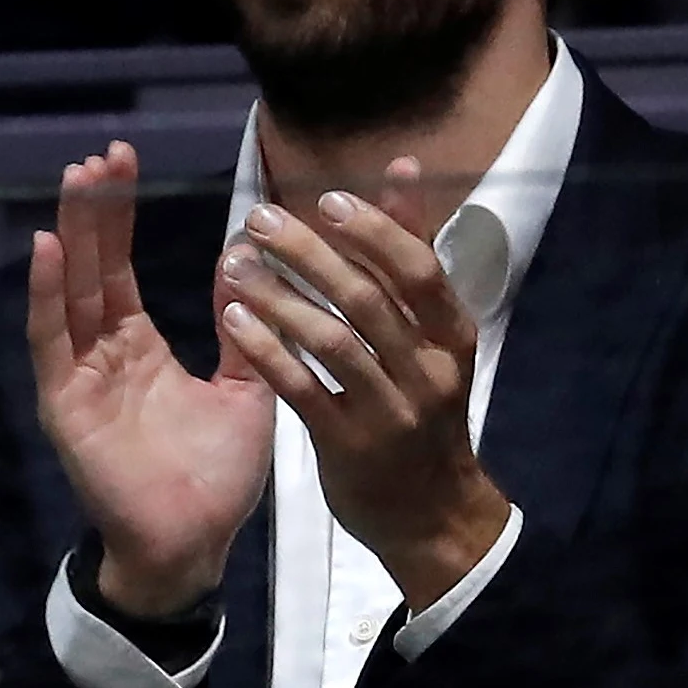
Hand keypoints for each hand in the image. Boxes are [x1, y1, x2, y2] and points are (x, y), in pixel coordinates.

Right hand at [29, 143, 273, 615]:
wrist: (193, 545)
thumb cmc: (215, 478)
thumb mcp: (244, 390)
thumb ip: (243, 329)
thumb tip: (245, 260)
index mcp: (137, 347)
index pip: (119, 267)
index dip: (119, 214)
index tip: (125, 158)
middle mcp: (100, 354)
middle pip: (91, 267)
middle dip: (94, 210)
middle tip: (101, 154)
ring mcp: (78, 377)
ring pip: (69, 292)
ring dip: (71, 235)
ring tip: (76, 180)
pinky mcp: (65, 405)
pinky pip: (51, 342)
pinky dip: (46, 295)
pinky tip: (47, 249)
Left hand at [214, 163, 514, 606]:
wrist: (432, 517)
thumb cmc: (424, 413)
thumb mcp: (433, 338)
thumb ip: (411, 256)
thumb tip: (404, 170)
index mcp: (452, 337)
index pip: (418, 271)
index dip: (374, 231)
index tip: (327, 199)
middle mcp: (427, 372)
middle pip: (366, 300)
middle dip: (309, 254)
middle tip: (259, 222)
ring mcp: (389, 413)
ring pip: (332, 341)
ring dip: (279, 297)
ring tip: (236, 266)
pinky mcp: (348, 447)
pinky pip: (303, 389)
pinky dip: (268, 351)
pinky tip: (235, 320)